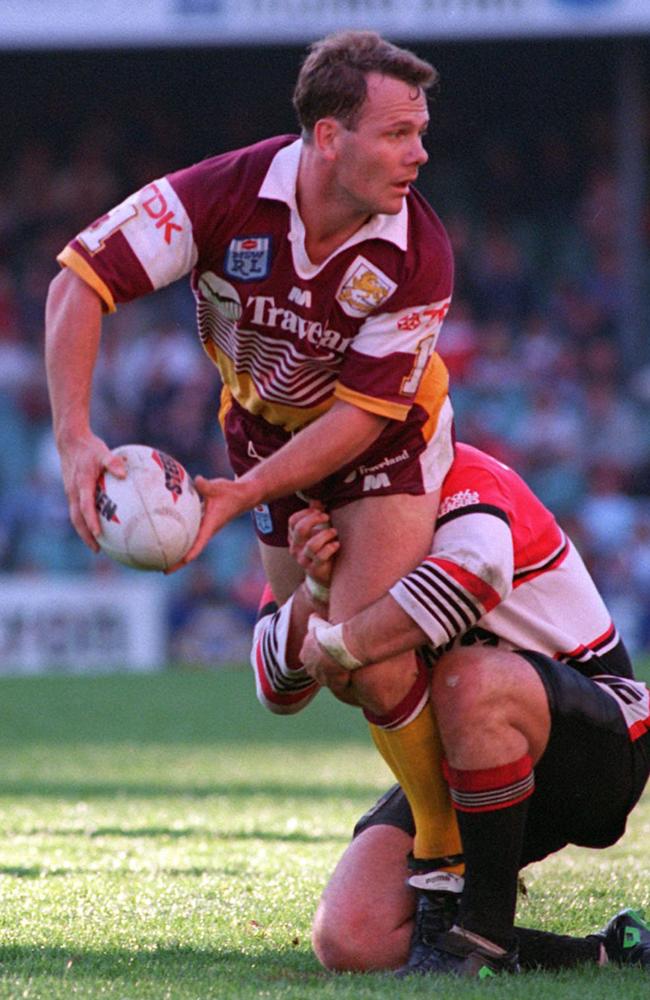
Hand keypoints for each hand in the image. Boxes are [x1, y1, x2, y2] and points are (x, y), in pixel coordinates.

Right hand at [59, 433, 126, 550]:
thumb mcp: (102, 451)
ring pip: (75, 517)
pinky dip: (85, 521)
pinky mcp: (72, 491)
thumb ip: (113, 462)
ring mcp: (71, 492)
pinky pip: (78, 510)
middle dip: (86, 536)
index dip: (91, 521)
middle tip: (97, 549)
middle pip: (77, 519)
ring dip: (84, 532)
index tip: (98, 534)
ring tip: (97, 545)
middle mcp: (73, 491)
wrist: (69, 441)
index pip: (85, 507)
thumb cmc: (89, 447)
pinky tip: (98, 526)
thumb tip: (124, 473)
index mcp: (81, 484)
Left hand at [169, 475, 249, 569]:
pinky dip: (178, 537)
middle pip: (190, 550)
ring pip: (188, 544)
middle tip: (162, 570)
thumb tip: (196, 480)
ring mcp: (203, 528)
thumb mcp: (219, 487)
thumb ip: (206, 485)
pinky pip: (187, 534)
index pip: (199, 543)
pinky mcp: (201, 522)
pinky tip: (165, 536)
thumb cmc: (231, 493)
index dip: (190, 553)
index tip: (180, 562)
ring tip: (159, 560)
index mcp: (211, 525)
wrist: (243, 496)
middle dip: (177, 562)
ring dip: (176, 552)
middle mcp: (206, 530)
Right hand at [288, 505, 338, 587]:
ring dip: (325, 534)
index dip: (306, 513)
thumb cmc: (322, 549)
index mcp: (293, 538)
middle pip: (300, 529)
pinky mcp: (314, 569)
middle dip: (315, 519)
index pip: (293, 521)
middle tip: (327, 517)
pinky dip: (331, 547)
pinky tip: (337, 544)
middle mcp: (295, 548)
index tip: (319, 511)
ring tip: (334, 532)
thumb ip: (315, 516)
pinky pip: (321, 556)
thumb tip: (315, 500)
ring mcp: (303, 560)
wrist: (324, 576)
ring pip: (311, 544)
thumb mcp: (317, 531)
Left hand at [300, 627, 351, 699]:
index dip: (316, 653)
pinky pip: (338, 684)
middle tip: (334, 659)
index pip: (307, 656)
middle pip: (316, 668)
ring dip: (333, 673)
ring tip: (344, 667)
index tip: (325, 650)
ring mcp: (321, 677)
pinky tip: (349, 674)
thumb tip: (313, 615)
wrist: (340, 645)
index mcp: (304, 655)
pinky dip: (343, 679)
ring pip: (326, 677)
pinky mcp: (333, 684)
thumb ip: (313, 620)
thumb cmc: (328, 633)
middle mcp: (310, 668)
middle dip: (323, 665)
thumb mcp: (317, 623)